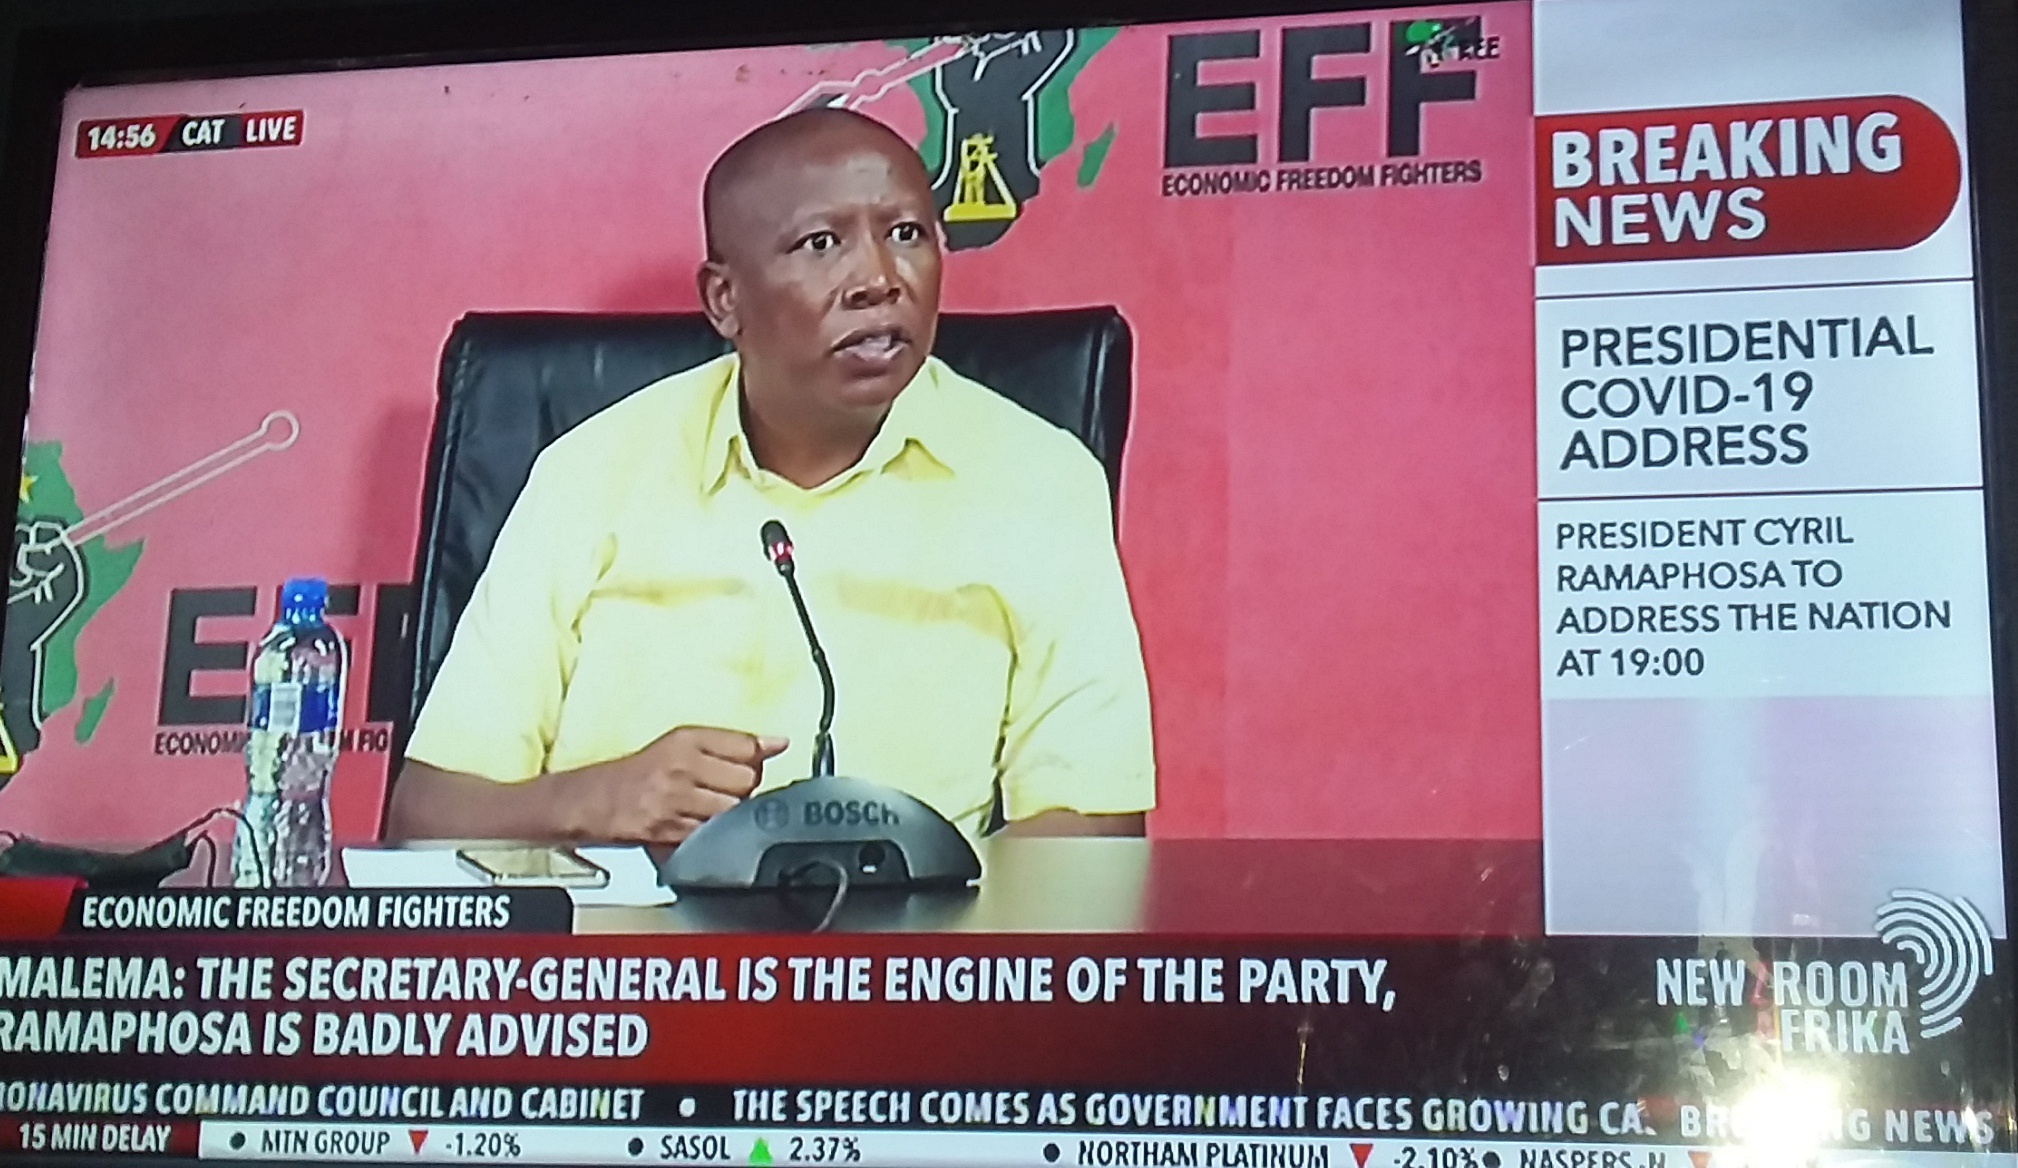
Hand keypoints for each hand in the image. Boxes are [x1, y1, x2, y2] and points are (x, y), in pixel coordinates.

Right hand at [575, 726, 787, 842]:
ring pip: (733, 810)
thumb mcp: (682, 744)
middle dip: (745, 789)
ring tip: (712, 809)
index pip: (746, 746)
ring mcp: (675, 800)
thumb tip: (780, 743)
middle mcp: (681, 766)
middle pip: (747, 780)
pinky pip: (712, 833)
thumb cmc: (642, 772)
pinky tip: (701, 826)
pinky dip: (714, 834)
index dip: (757, 759)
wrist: (593, 801)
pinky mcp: (670, 830)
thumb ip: (733, 743)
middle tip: (728, 791)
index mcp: (686, 739)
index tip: (756, 764)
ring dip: (731, 814)